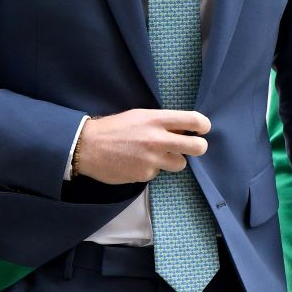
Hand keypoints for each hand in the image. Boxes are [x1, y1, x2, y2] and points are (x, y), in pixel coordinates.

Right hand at [76, 109, 209, 183]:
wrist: (87, 147)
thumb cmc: (114, 128)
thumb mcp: (140, 116)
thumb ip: (162, 122)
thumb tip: (184, 128)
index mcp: (157, 120)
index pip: (194, 120)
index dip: (204, 125)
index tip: (203, 129)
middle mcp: (158, 139)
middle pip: (198, 147)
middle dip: (199, 147)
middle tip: (193, 146)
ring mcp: (152, 159)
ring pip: (181, 164)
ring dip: (173, 160)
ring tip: (156, 154)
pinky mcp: (145, 175)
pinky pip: (158, 173)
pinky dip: (151, 169)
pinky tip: (137, 162)